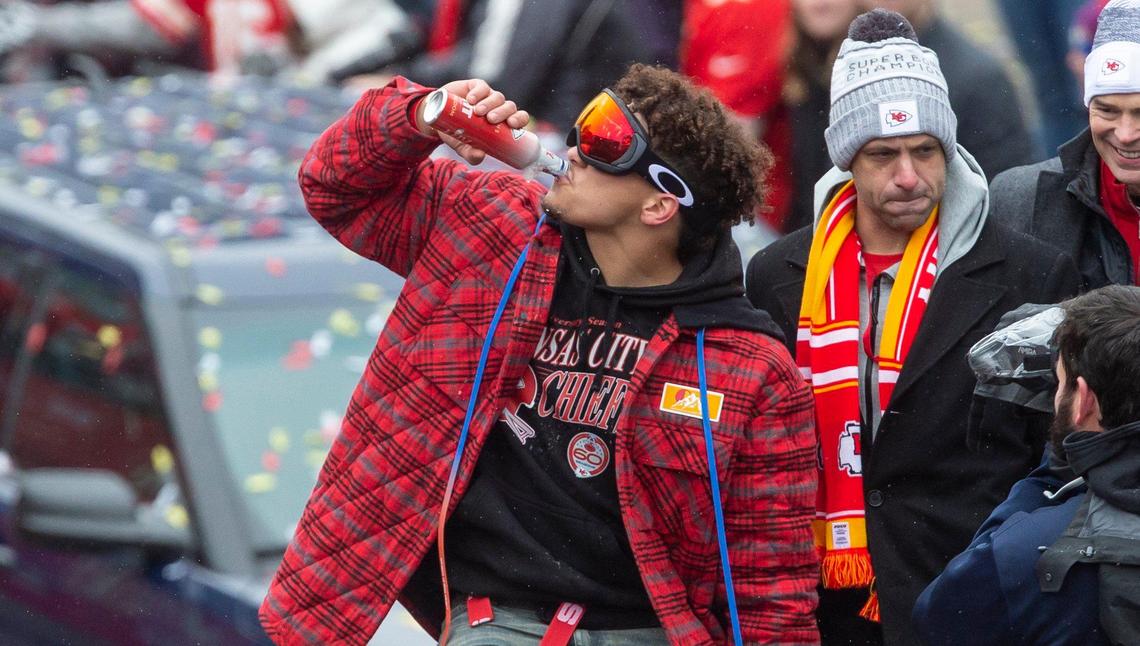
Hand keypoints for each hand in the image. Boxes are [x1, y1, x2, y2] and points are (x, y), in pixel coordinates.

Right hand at [415, 78, 529, 164]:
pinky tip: (471, 100)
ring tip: (477, 112)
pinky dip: (478, 93)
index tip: (512, 124)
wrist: (437, 116)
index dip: (519, 119)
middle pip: (509, 107)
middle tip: (491, 120)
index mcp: (503, 123)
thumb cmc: (456, 132)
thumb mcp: (463, 146)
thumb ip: (471, 154)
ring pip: (497, 97)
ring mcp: (488, 96)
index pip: (519, 118)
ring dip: (490, 104)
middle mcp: (499, 108)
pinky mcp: (476, 86)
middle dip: (503, 112)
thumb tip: (480, 156)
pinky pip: (482, 87)